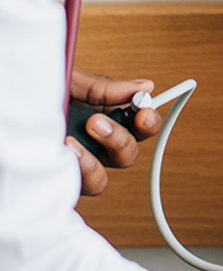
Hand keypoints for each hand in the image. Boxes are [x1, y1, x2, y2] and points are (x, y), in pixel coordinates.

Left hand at [66, 68, 163, 195]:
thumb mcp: (67, 82)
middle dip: (121, 139)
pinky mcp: (55, 181)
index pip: (138, 124)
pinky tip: (63, 153)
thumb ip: (102, 86)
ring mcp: (72, 165)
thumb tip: (145, 87)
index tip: (145, 110)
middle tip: (97, 122)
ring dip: (96, 162)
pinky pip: (80, 188)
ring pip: (104, 178)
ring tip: (74, 142)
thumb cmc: (26, 93)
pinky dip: (78, 172)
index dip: (148, 120)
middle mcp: (89, 144)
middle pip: (128, 153)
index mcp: (98, 115)